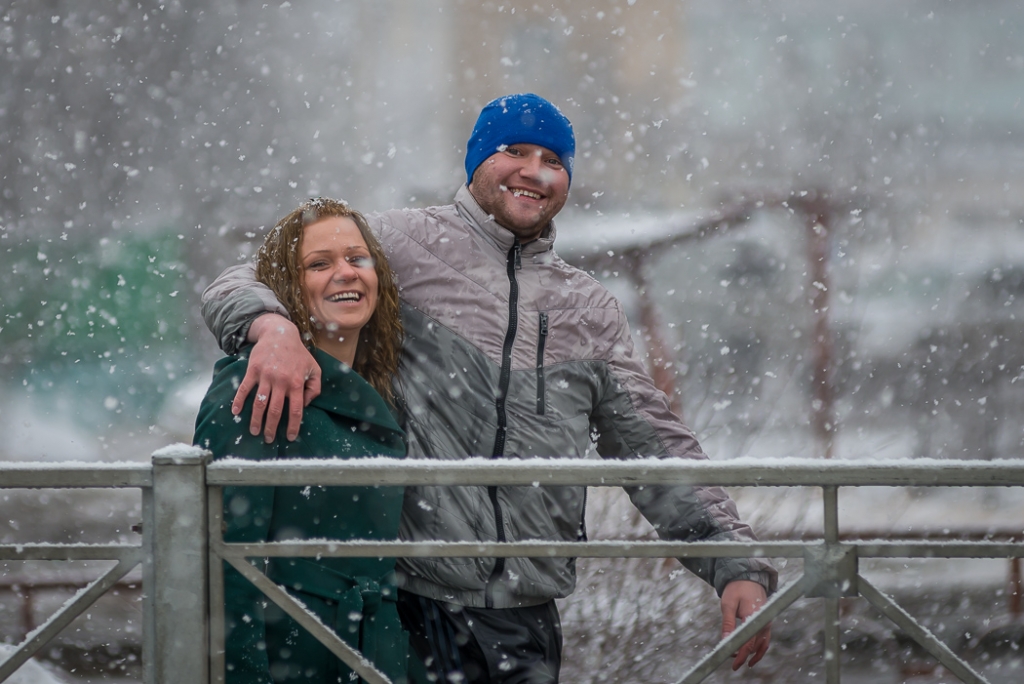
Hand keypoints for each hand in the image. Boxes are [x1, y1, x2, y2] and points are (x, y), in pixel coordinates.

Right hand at [232, 314, 321, 441]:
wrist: (280, 334)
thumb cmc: (298, 354)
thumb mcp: (314, 369)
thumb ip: (315, 388)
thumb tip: (306, 406)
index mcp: (297, 383)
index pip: (296, 410)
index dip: (292, 426)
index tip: (289, 437)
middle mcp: (281, 381)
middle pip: (275, 411)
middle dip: (271, 428)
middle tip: (268, 439)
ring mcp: (266, 376)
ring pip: (259, 403)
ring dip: (256, 420)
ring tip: (254, 431)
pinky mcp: (253, 370)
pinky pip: (244, 388)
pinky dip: (239, 401)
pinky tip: (236, 412)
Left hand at [720, 579, 770, 670]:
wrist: (748, 578)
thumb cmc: (737, 589)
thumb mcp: (728, 604)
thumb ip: (728, 623)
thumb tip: (725, 640)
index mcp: (754, 617)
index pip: (748, 643)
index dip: (741, 656)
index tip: (734, 664)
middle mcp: (763, 622)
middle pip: (755, 645)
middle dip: (743, 654)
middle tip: (730, 658)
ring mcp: (767, 622)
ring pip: (761, 644)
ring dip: (751, 653)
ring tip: (739, 659)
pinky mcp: (766, 622)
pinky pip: (765, 639)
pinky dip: (759, 648)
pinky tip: (751, 654)